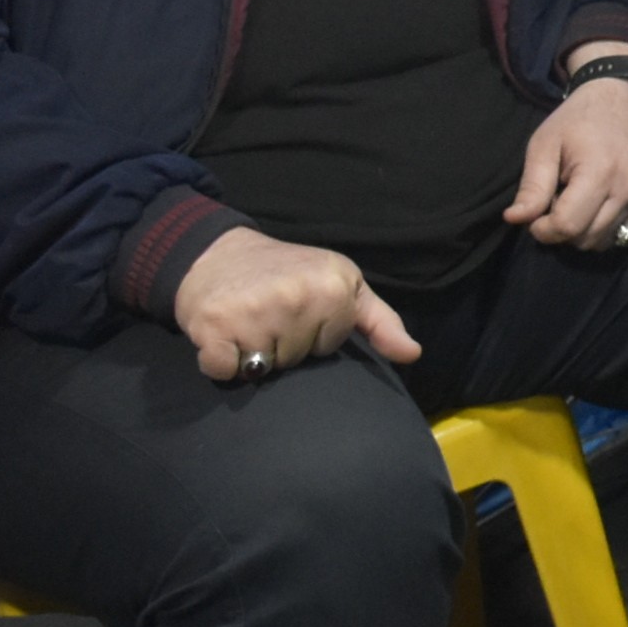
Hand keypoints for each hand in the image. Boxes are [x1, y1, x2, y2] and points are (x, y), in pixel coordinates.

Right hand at [174, 224, 416, 384]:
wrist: (216, 255)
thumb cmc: (287, 273)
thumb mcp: (344, 285)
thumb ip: (381, 321)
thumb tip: (412, 354)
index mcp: (335, 286)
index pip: (330, 347)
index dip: (313, 334)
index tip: (298, 309)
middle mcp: (298, 297)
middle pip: (298, 360)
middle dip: (282, 345)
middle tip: (267, 314)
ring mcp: (256, 312)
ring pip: (264, 370)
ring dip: (252, 353)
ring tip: (247, 321)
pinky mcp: (215, 328)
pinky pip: (224, 371)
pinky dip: (219, 362)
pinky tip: (222, 334)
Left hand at [505, 76, 627, 247]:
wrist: (625, 98)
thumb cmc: (578, 120)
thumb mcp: (544, 145)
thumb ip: (532, 186)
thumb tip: (515, 219)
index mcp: (600, 171)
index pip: (568, 226)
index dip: (543, 230)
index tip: (536, 218)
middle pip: (586, 239)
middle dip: (563, 231)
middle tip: (557, 203)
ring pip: (606, 241)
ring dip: (585, 231)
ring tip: (580, 201)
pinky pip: (626, 231)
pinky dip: (606, 225)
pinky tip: (601, 200)